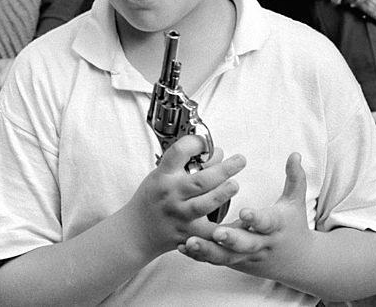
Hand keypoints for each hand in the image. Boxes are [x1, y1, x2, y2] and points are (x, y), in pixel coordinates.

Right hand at [121, 135, 244, 256]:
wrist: (135, 233)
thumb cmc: (151, 201)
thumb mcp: (158, 176)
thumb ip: (181, 165)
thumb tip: (213, 153)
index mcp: (163, 176)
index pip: (179, 152)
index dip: (196, 143)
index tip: (207, 141)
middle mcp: (172, 194)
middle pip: (201, 180)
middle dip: (225, 168)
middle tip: (240, 161)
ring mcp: (180, 215)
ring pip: (207, 203)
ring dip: (224, 192)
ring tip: (234, 184)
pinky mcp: (188, 234)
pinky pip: (210, 232)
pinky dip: (225, 228)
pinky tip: (237, 221)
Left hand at [179, 152, 311, 280]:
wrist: (295, 260)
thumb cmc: (292, 225)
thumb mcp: (296, 202)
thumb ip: (294, 178)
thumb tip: (294, 154)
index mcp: (276, 226)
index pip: (267, 222)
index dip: (257, 218)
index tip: (244, 211)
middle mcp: (261, 243)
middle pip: (245, 244)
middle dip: (231, 239)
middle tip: (216, 232)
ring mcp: (247, 255)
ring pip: (227, 256)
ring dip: (208, 250)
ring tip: (190, 241)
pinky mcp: (235, 261)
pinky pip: (216, 260)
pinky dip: (200, 255)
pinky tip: (184, 246)